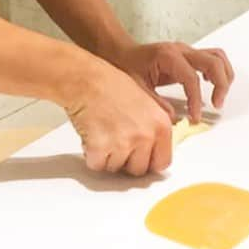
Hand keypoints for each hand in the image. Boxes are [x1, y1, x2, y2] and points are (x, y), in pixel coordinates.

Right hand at [65, 59, 173, 176]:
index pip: (163, 161)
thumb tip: (155, 148)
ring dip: (106, 156)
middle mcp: (145, 136)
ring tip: (102, 132)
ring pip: (115, 168)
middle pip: (138, 170)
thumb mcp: (146, 102)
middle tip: (115, 141)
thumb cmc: (111, 85)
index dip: (148, 161)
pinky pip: (96, 165)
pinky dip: (90, 155)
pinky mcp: (101, 148)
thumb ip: (154, 127)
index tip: (140, 158)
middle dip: (125, 160)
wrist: (86, 79)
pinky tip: (91, 135)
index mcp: (161, 125)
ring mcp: (123, 143)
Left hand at [114, 42, 234, 122]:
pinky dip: (218, 72)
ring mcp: (187, 51)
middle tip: (216, 105)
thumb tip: (172, 118)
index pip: (191, 78)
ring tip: (218, 98)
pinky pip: (212, 59)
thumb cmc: (127, 65)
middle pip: (213, 62)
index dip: (196, 99)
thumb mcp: (136, 86)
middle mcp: (181, 50)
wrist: (122, 52)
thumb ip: (154, 101)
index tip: (195, 117)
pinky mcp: (189, 56)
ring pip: (217, 57)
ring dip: (223, 77)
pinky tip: (211, 86)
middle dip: (220, 85)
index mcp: (168, 56)